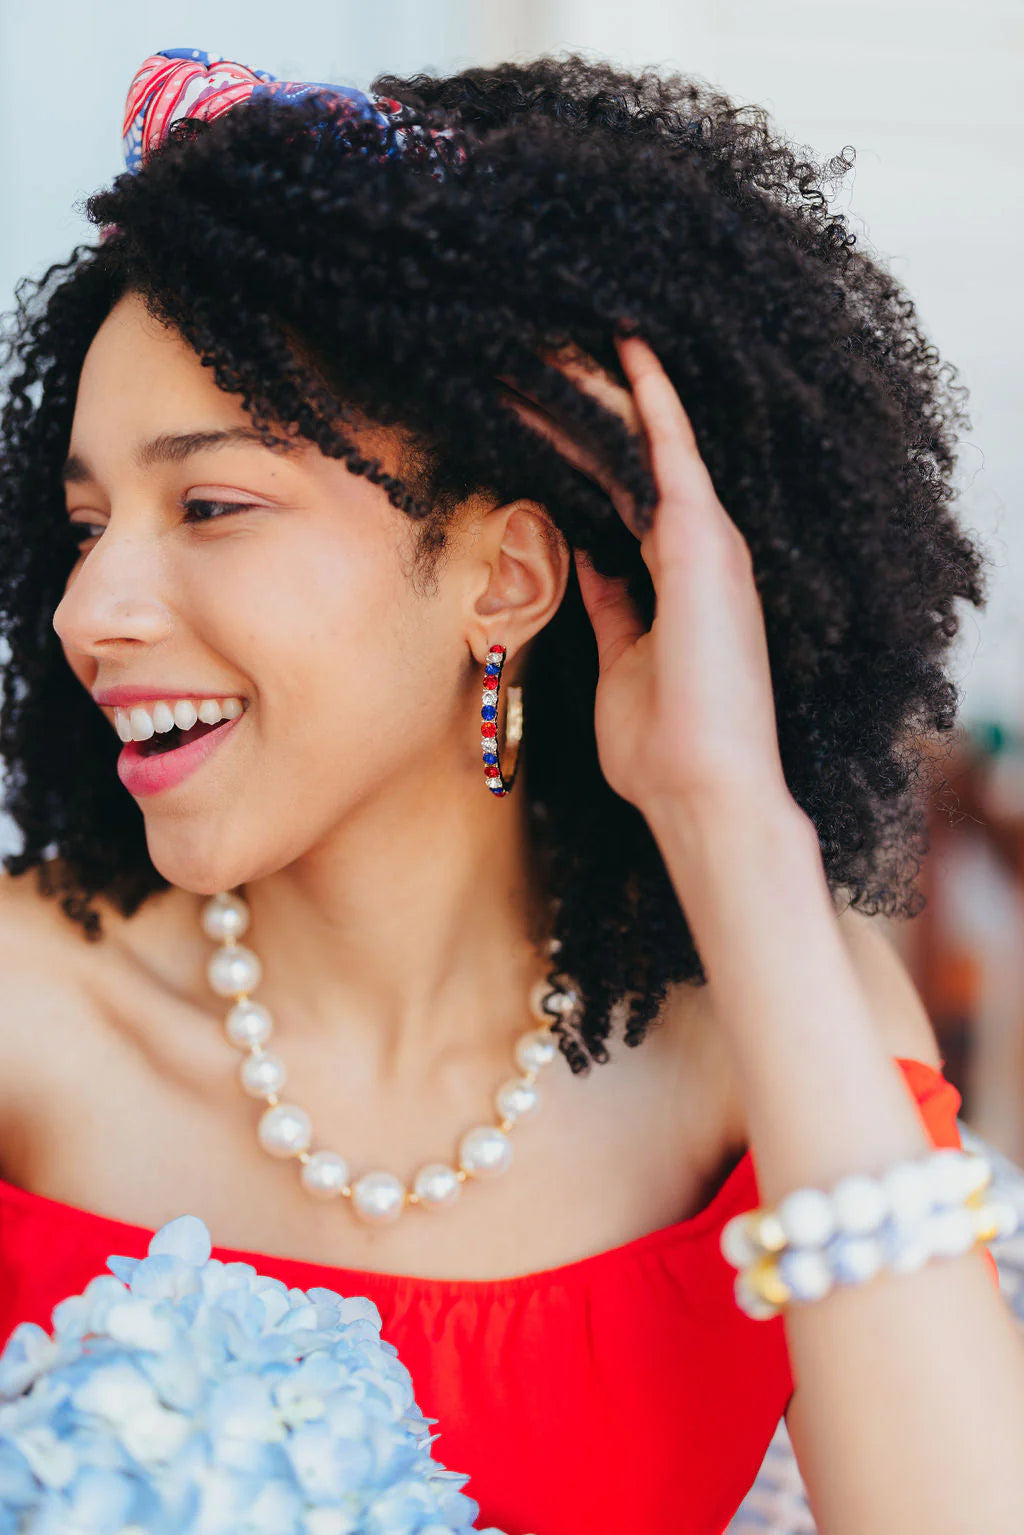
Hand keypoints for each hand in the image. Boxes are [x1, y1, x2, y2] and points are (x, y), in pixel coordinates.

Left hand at [499, 333, 797, 824]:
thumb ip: (612, 607)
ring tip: (550, 339)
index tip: (529, 412)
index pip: (619, 492)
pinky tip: (624, 345)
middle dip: (579, 407)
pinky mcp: (704, 542)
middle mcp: (698, 547)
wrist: (700, 791)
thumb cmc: (661, 748)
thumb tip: (592, 562)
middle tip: (527, 357)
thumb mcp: (622, 664)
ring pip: (643, 441)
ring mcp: (706, 540)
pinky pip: (671, 450)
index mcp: (675, 576)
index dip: (575, 449)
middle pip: (627, 457)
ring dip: (598, 389)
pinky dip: (650, 396)